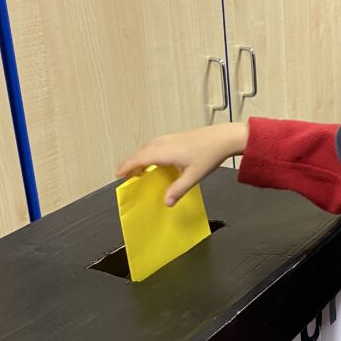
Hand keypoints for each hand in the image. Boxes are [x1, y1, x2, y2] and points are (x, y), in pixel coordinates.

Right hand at [116, 122, 248, 205]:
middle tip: (125, 175)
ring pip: (147, 147)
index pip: (138, 159)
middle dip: (131, 163)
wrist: (223, 137)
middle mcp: (162, 143)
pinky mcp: (175, 137)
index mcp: (163, 152)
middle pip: (140, 153)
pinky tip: (155, 160)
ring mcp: (169, 138)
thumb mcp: (193, 176)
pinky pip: (155, 145)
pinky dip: (149, 153)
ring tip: (138, 169)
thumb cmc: (209, 155)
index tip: (117, 175)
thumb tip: (165, 203)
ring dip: (140, 157)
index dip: (126, 167)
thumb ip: (178, 189)